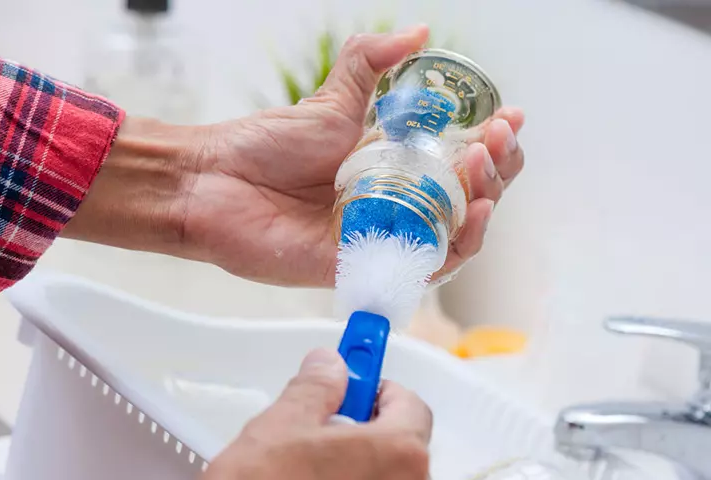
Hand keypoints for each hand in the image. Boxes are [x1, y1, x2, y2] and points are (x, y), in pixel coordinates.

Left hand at [64, 25, 524, 287]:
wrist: (215, 182)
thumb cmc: (266, 146)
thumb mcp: (330, 99)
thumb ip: (370, 63)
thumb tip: (419, 32)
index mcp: (395, 166)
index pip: (460, 160)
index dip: (492, 142)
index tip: (507, 116)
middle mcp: (397, 204)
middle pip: (467, 198)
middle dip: (495, 169)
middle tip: (494, 141)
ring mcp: (385, 237)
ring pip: (456, 233)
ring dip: (483, 202)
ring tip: (483, 169)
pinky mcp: (367, 266)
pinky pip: (424, 266)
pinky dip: (455, 244)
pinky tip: (469, 212)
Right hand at [202, 349, 432, 479]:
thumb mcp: (284, 425)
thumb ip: (317, 387)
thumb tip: (328, 367)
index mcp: (398, 453)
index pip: (410, 403)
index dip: (377, 388)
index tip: (354, 383)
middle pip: (398, 441)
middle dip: (362, 425)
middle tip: (322, 423)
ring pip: (381, 471)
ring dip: (353, 458)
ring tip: (307, 460)